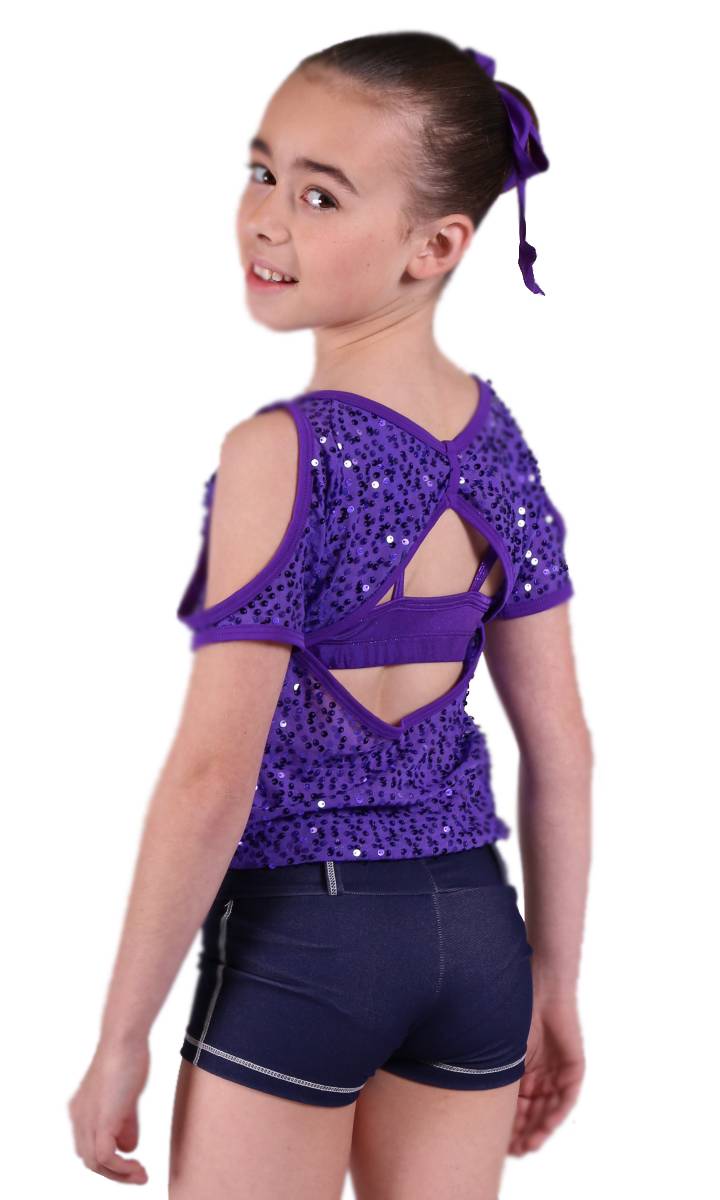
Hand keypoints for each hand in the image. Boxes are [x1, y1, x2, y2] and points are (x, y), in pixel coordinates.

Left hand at [67, 1036, 150, 1183]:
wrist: (124, 1040)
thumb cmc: (127, 1058)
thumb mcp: (126, 1096)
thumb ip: (125, 1122)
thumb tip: (129, 1147)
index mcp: (81, 1111)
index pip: (89, 1147)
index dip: (109, 1160)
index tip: (133, 1163)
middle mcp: (79, 1118)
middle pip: (89, 1159)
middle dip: (115, 1173)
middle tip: (139, 1175)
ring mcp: (87, 1120)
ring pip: (94, 1163)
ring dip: (119, 1174)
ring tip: (141, 1175)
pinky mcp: (100, 1121)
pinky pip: (105, 1157)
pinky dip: (121, 1167)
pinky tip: (137, 1165)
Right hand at [508, 992, 584, 1155]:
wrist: (539, 983)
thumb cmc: (510, 1010)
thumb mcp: (498, 1051)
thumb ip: (492, 1075)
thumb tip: (467, 1101)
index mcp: (519, 1071)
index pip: (514, 1107)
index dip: (507, 1126)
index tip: (497, 1143)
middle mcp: (539, 1075)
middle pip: (532, 1113)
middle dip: (522, 1134)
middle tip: (511, 1152)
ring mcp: (556, 1071)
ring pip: (548, 1110)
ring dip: (538, 1130)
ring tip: (527, 1146)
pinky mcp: (573, 1067)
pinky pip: (567, 1098)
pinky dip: (556, 1114)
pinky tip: (545, 1127)